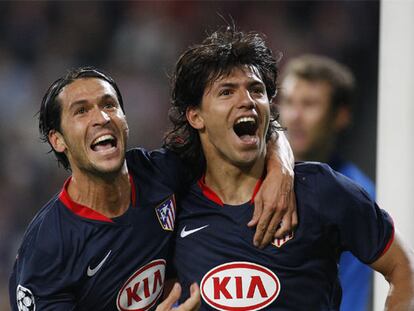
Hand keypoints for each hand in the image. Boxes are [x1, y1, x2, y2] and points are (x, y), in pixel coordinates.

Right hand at [156, 283, 200, 310]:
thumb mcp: (163, 307)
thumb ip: (172, 296)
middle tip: (192, 286)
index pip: (195, 300)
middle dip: (196, 294)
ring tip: (190, 293)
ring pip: (196, 308)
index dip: (196, 290)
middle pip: (197, 304)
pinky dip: (192, 305)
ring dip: (194, 300)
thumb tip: (178, 285)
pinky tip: (187, 302)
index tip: (194, 284)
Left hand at [248, 130, 296, 247]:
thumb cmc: (268, 184)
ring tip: (271, 239)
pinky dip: (289, 230)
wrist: (282, 174)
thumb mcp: (258, 197)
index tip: (255, 243)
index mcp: (269, 207)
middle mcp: (280, 210)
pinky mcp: (294, 208)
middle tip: (260, 246)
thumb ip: (256, 212)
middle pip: (272, 230)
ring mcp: (288, 210)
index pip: (262, 226)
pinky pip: (294, 223)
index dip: (258, 236)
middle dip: (265, 239)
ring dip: (277, 236)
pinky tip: (283, 233)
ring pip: (284, 229)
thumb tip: (251, 225)